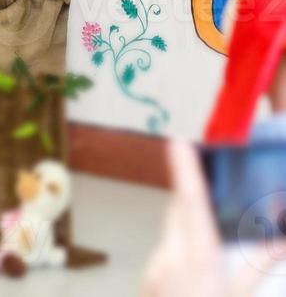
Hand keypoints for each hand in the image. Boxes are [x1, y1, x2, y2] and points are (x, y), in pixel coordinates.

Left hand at [142, 138, 285, 295]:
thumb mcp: (241, 295)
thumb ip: (258, 264)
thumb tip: (280, 238)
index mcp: (197, 261)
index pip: (190, 205)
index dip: (185, 171)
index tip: (178, 141)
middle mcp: (169, 260)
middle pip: (177, 214)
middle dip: (192, 196)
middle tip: (208, 178)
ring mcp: (154, 272)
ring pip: (171, 235)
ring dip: (189, 226)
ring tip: (214, 230)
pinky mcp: (149, 284)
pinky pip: (166, 255)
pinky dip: (182, 249)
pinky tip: (200, 266)